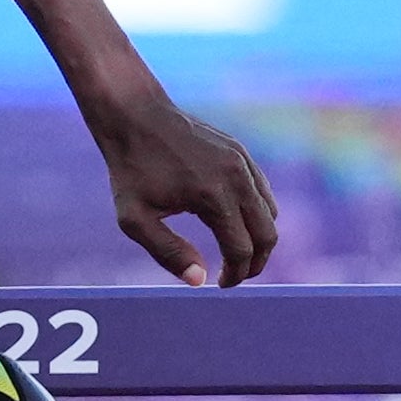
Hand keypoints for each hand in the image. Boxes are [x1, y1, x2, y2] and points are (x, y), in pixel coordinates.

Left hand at [90, 79, 276, 286]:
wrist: (134, 116)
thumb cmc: (130, 170)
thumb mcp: (135, 219)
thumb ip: (168, 253)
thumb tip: (200, 281)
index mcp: (213, 196)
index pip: (241, 250)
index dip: (234, 274)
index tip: (219, 284)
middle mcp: (236, 177)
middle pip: (267, 234)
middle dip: (255, 262)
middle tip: (235, 276)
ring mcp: (242, 161)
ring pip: (270, 212)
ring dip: (258, 238)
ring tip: (235, 253)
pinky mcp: (240, 151)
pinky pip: (262, 191)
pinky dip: (257, 213)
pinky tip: (234, 223)